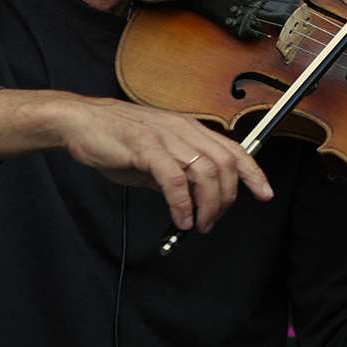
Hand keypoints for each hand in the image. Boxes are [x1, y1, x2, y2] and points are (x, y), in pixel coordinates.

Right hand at [0, 90, 273, 234]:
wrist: (81, 122)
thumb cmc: (116, 138)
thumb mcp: (156, 155)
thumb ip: (179, 171)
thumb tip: (197, 197)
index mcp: (189, 129)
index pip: (233, 149)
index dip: (254, 172)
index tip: (265, 193)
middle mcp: (183, 129)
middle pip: (224, 165)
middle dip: (226, 198)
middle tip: (212, 221)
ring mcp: (165, 136)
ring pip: (204, 172)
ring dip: (206, 205)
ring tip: (197, 223)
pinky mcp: (145, 147)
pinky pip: (174, 178)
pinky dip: (181, 203)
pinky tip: (179, 218)